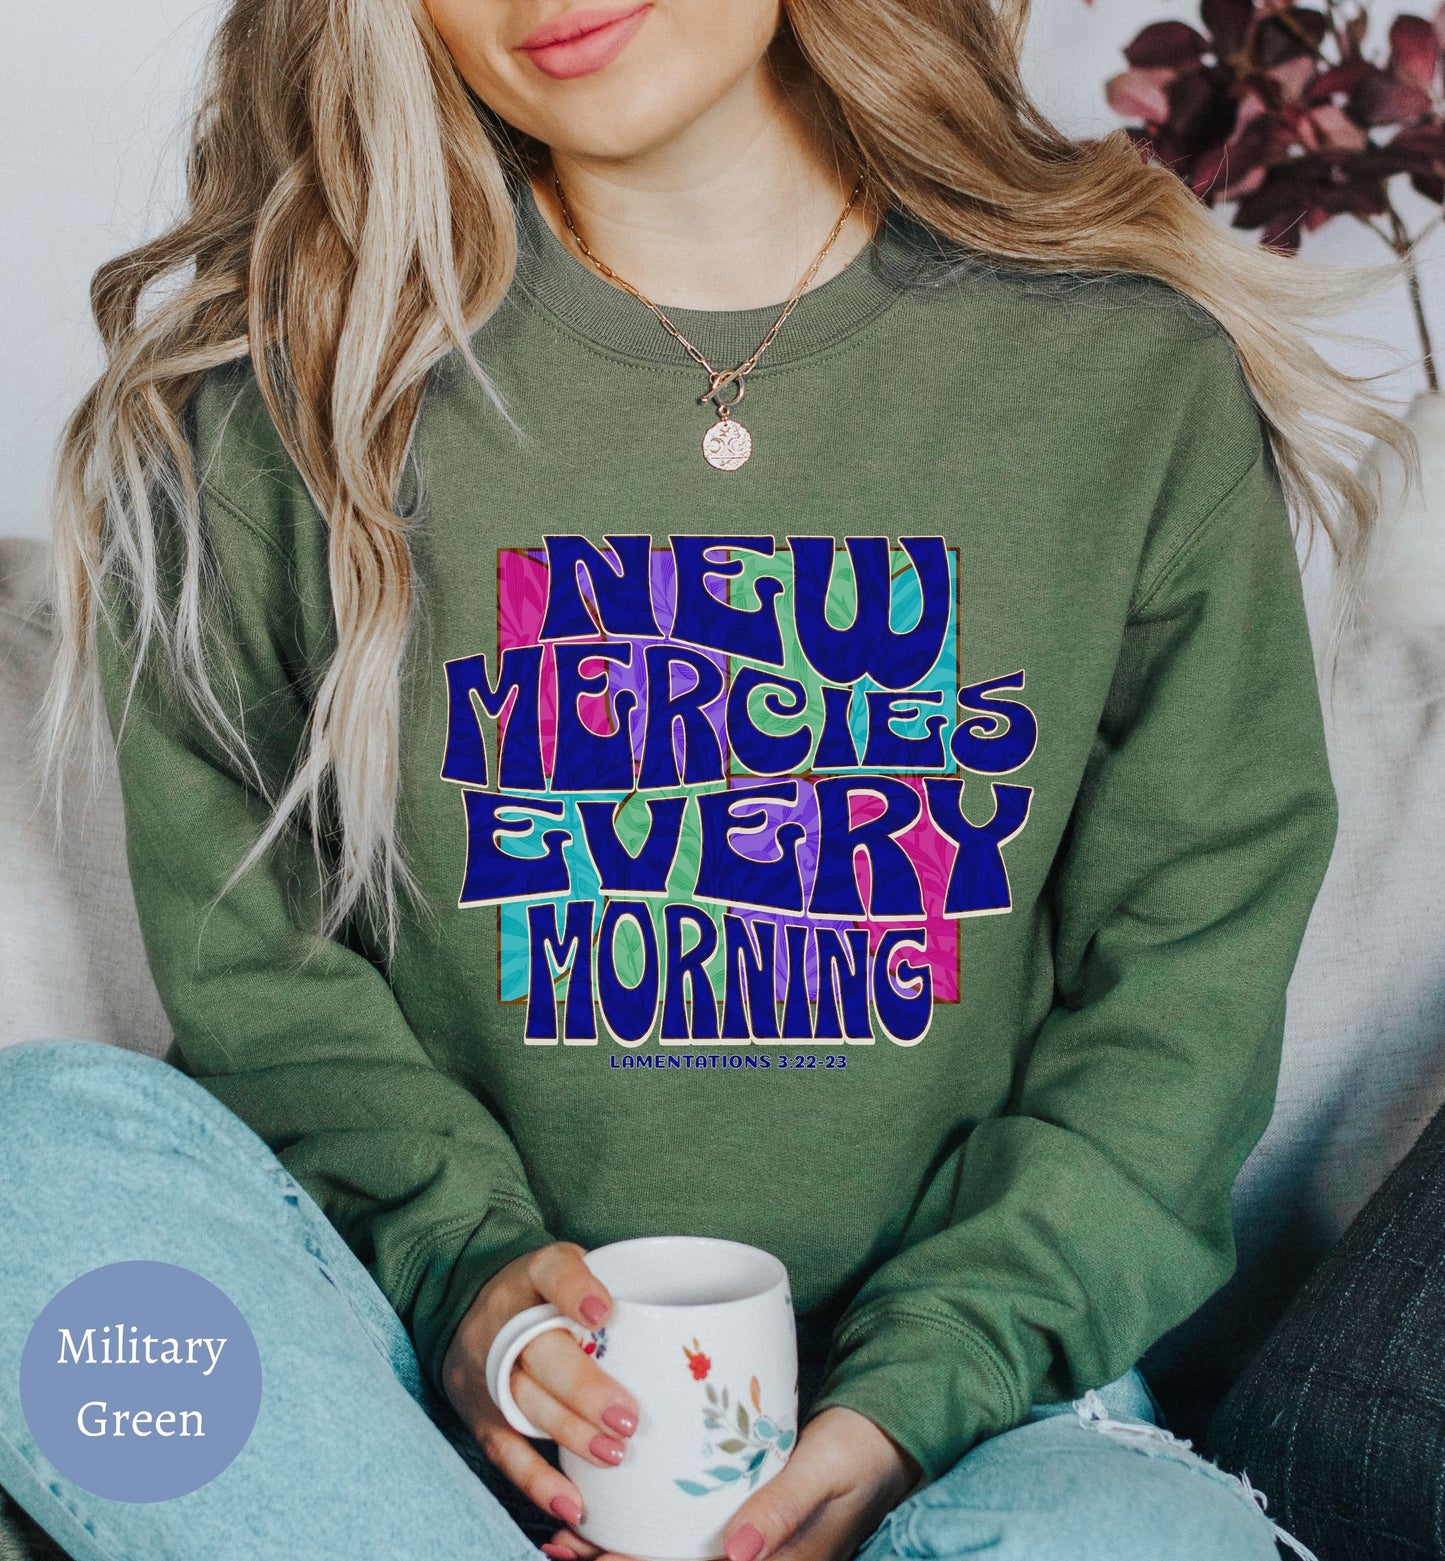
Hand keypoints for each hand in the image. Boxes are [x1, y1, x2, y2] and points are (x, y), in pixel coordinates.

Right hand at [442, 1241, 641, 1532]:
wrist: (471, 1309)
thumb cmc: (546, 1293)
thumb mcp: (576, 1270)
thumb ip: (619, 1288)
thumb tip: (698, 1330)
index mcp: (535, 1272)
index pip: (552, 1271)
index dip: (575, 1290)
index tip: (604, 1312)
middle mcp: (506, 1318)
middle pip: (540, 1350)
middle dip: (583, 1388)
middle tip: (628, 1417)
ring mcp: (489, 1368)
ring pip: (526, 1403)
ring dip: (571, 1434)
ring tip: (614, 1454)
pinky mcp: (483, 1413)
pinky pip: (507, 1451)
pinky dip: (538, 1481)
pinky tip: (573, 1500)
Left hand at [538, 1405, 922, 1560]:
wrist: (889, 1439)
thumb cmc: (860, 1450)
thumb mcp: (826, 1471)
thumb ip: (784, 1508)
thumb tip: (736, 1554)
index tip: (597, 1560)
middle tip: (563, 1545)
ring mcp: (751, 1549)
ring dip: (624, 1555)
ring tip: (567, 1539)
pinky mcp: (746, 1526)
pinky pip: (689, 1542)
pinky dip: (648, 1536)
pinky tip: (613, 1520)